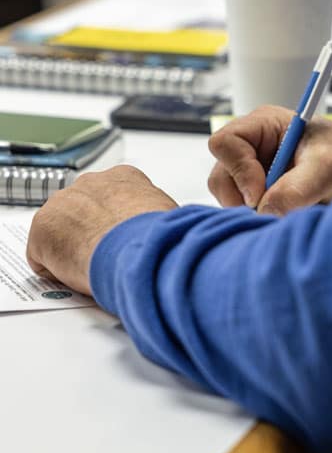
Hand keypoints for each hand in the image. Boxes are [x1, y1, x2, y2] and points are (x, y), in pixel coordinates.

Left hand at [27, 166, 177, 295]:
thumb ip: (156, 218)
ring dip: (73, 247)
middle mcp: (91, 182)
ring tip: (92, 266)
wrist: (137, 247)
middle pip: (83, 209)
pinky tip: (76, 275)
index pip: (113, 197)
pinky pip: (43, 256)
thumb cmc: (158, 235)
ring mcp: (62, 202)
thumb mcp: (168, 217)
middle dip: (91, 230)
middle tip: (106, 254)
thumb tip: (168, 233)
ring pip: (62, 231)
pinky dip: (57, 270)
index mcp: (124, 177)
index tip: (120, 238)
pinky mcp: (42, 229)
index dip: (116, 221)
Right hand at [208, 105, 331, 215]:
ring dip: (253, 211)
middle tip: (272, 209)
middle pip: (221, 174)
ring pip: (230, 197)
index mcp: (265, 125)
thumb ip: (296, 188)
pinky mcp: (263, 195)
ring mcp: (256, 172)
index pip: (225, 143)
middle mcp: (254, 146)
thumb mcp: (328, 168)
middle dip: (241, 197)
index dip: (238, 170)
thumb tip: (265, 211)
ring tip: (287, 210)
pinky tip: (286, 215)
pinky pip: (245, 212)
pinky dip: (261, 219)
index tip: (259, 192)